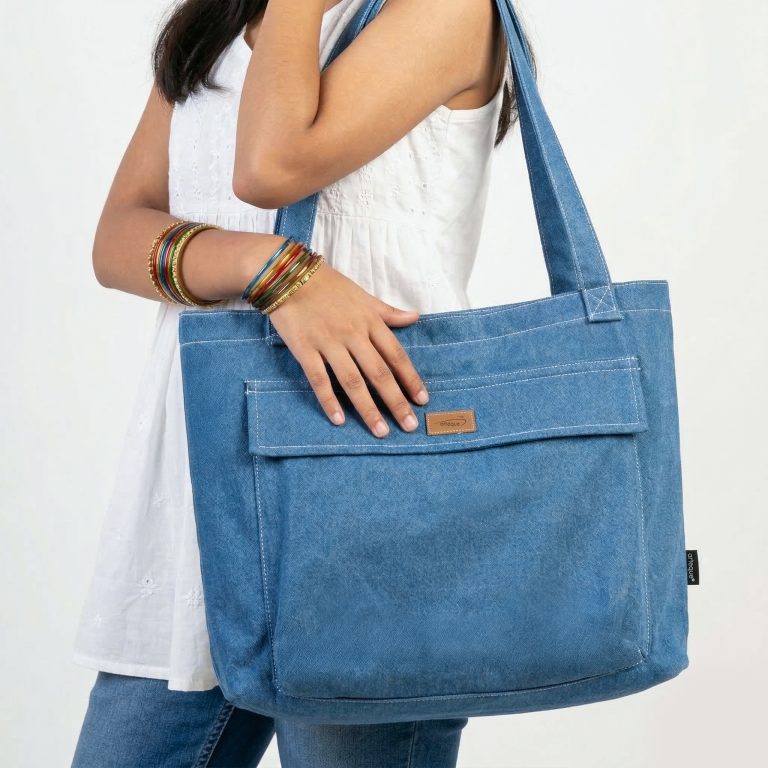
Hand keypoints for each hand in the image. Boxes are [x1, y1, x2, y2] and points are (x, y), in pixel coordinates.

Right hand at [266, 260, 428, 436]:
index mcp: (370, 322)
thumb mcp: (364, 296)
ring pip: (352, 381)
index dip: (411, 379)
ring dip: (368, 409)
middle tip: (408, 426)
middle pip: (379, 373)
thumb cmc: (329, 286)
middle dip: (396, 402)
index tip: (422, 401)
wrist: (288, 276)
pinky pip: (319, 379)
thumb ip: (388, 312)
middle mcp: (353, 335)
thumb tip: (415, 317)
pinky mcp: (305, 350)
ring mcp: (328, 343)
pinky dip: (329, 401)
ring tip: (380, 431)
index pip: (396, 355)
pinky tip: (340, 420)